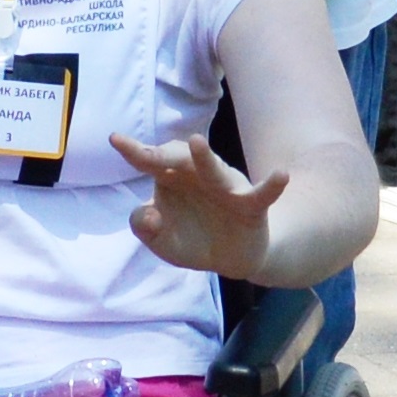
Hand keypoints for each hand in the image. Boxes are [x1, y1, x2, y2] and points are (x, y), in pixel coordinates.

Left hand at [118, 130, 286, 277]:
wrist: (233, 257)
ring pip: (214, 171)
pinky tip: (282, 175)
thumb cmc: (192, 238)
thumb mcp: (162, 240)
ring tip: (195, 143)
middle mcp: (198, 176)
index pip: (150, 161)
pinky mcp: (251, 205)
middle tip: (143, 153)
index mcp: (172, 179)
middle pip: (179, 159)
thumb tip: (149, 214)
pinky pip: (262, 194)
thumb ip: (145, 227)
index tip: (114, 139)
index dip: (134, 150)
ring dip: (205, 159)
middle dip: (162, 154)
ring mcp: (226, 188)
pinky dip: (272, 185)